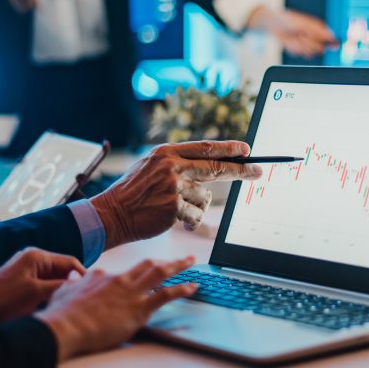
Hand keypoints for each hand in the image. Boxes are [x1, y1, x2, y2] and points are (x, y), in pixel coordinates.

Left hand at [0, 247, 84, 324]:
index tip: (89, 292)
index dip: (82, 276)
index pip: (70, 262)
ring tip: (57, 306)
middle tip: (73, 302)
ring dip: (55, 293)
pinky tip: (44, 308)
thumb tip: (81, 281)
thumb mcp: (37, 293)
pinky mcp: (20, 282)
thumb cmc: (2, 300)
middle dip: (68, 286)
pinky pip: (41, 287)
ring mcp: (25, 270)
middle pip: (62, 271)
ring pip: (52, 281)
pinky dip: (45, 297)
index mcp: (37, 255)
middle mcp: (32, 258)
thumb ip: (61, 285)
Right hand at [36, 257, 196, 362]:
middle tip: (180, 259)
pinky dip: (182, 289)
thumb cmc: (62, 313)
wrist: (66, 326)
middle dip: (166, 261)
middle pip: (148, 264)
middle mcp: (120, 280)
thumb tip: (72, 277)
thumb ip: (72, 283)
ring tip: (191, 262)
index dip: (133, 276)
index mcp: (103, 276)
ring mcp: (131, 293)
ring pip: (160, 273)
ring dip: (178, 266)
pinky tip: (192, 287)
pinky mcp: (139, 309)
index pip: (122, 273)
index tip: (138, 278)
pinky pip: (166, 294)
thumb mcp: (64, 292)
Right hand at [90, 141, 261, 248]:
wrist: (112, 214)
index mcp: (166, 153)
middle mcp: (172, 166)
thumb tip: (211, 164)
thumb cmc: (134, 192)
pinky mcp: (174, 208)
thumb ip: (178, 163)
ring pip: (204, 197)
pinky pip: (196, 215)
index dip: (228, 148)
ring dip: (196, 205)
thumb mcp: (152, 167)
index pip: (205, 147)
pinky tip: (172, 218)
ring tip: (173, 207)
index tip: (246, 150)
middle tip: (257, 172)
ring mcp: (173, 187)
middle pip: (216, 167)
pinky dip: (189, 220)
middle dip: (241, 170)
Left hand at [248, 6, 337, 57]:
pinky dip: (293, 48)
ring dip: (300, 46)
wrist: (274, 24)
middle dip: (310, 44)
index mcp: (320, 29)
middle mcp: (315, 38)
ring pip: (309, 53)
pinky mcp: (298, 49)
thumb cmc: (290, 20)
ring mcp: (306, 44)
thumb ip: (319, 32)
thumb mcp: (305, 24)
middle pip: (320, 50)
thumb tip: (332, 37)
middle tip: (302, 36)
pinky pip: (299, 53)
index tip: (331, 46)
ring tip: (294, 37)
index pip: (331, 40)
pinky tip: (290, 41)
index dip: (331, 44)